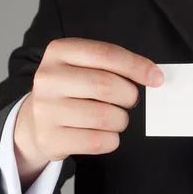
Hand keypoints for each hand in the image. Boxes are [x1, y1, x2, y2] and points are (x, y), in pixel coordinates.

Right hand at [14, 38, 163, 185]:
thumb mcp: (85, 68)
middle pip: (105, 85)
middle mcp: (47, 78)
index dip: (136, 65)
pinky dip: (111, 140)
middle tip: (130, 100)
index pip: (105, 53)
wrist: (35, 121)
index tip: (157, 78)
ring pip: (104, 116)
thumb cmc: (72, 91)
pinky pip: (97, 141)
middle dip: (129, 95)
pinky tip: (104, 134)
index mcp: (58, 52)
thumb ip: (115, 67)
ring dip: (121, 120)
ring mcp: (45, 109)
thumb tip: (154, 76)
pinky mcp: (50, 138)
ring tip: (115, 118)